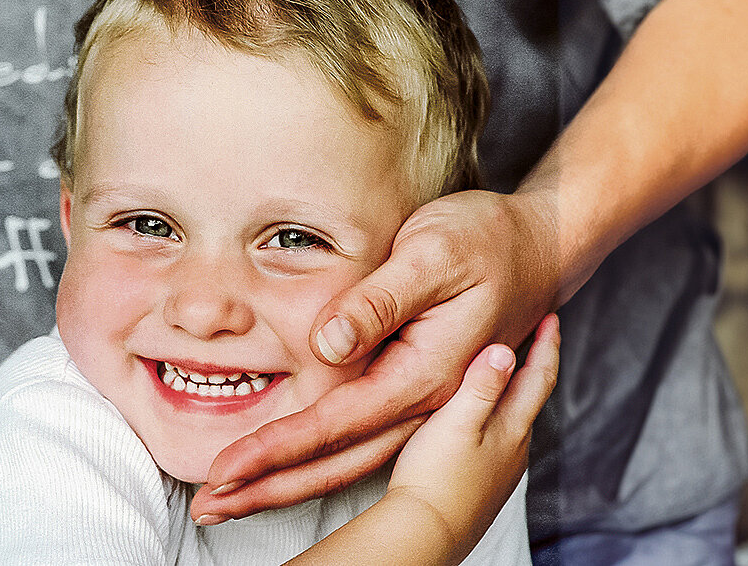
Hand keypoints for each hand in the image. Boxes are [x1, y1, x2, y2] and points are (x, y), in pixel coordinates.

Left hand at [191, 189, 558, 520]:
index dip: (276, 450)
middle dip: (269, 489)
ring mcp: (422, 404)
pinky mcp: (414, 392)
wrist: (539, 248)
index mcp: (425, 374)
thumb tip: (326, 344)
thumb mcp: (432, 253)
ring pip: (349, 462)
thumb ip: (380, 300)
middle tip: (208, 507)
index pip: (335, 425)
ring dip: (287, 485)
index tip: (224, 469)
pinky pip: (361, 442)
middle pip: (337, 463)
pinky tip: (283, 468)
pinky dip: (317, 461)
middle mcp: (424, 402)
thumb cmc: (485, 241)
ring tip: (230, 501)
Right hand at [284, 316, 558, 565]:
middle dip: (534, 364)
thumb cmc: (436, 476)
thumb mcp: (456, 421)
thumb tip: (504, 348)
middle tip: (533, 336)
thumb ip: (481, 385)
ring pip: (514, 420)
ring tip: (504, 372)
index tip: (552, 318)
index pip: (539, 378)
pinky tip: (478, 421)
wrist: (426, 531)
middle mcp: (514, 448)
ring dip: (514, 392)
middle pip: (532, 398)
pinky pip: (497, 441)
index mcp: (512, 428)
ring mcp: (501, 470)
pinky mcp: (484, 485)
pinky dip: (496, 418)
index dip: (547, 346)